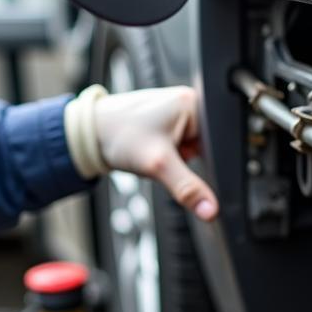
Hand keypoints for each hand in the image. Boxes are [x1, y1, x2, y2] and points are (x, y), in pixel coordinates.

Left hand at [64, 85, 218, 220]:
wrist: (89, 135)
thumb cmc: (118, 135)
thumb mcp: (157, 165)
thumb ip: (188, 188)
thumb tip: (211, 209)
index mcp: (194, 102)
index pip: (222, 138)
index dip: (211, 161)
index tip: (188, 166)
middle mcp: (189, 104)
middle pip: (209, 146)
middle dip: (190, 160)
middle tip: (168, 158)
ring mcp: (179, 114)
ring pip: (195, 150)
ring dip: (179, 161)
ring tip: (159, 152)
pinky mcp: (169, 125)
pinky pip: (181, 149)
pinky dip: (171, 159)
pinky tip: (157, 153)